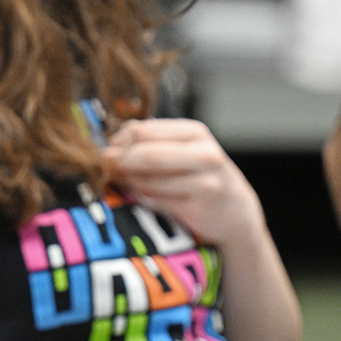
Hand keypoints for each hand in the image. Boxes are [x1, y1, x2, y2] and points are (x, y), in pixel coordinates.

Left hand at [102, 119, 264, 246]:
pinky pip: (153, 202)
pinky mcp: (197, 209)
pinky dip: (140, 199)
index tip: (108, 151)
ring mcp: (204, 182)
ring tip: (123, 182)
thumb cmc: (199, 175)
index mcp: (194, 133)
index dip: (117, 142)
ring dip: (128, 183)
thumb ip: (150, 141)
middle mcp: (204, 154)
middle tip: (106, 168)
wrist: (234, 210)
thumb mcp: (183, 149)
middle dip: (118, 162)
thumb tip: (109, 144)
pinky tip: (141, 196)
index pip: (141, 130)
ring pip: (146, 181)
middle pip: (144, 154)